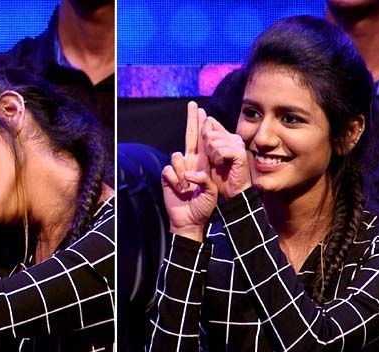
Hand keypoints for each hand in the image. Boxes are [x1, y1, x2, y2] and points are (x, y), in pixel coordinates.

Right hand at [161, 101, 217, 241]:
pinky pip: (169, 170)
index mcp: (204, 164)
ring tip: (187, 188)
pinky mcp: (168, 176)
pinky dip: (174, 181)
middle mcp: (191, 162)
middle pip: (190, 136)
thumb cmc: (204, 207)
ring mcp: (179, 169)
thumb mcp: (211, 192)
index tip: (203, 112)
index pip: (204, 141)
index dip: (203, 127)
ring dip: (182, 172)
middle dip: (192, 120)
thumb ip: (204, 180)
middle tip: (193, 104)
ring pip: (177, 156)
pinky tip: (179, 191)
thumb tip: (191, 173)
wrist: (190, 220)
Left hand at [201, 116, 251, 197]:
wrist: (233, 192)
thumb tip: (204, 122)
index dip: (202, 131)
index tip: (205, 147)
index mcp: (225, 137)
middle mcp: (233, 138)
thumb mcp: (207, 158)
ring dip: (211, 155)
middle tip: (213, 160)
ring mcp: (238, 144)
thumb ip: (205, 142)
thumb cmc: (221, 178)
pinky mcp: (240, 153)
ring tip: (218, 163)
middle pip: (209, 132)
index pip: (210, 122)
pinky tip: (222, 165)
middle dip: (205, 148)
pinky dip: (218, 159)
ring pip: (213, 141)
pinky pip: (221, 150)